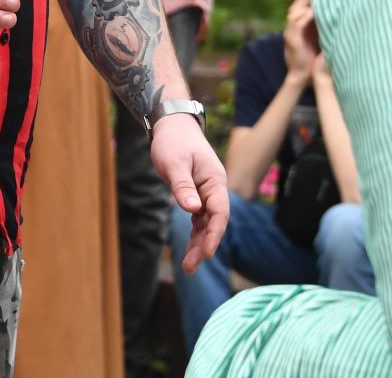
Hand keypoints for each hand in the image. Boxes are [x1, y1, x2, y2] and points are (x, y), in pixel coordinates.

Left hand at [152, 113, 228, 272]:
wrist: (171, 125)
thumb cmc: (173, 141)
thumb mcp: (175, 163)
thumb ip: (183, 186)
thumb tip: (192, 210)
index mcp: (215, 181)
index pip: (219, 213)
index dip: (214, 234)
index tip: (207, 252)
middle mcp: (213, 189)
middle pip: (213, 222)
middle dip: (203, 245)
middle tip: (190, 266)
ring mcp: (205, 193)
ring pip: (205, 223)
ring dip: (198, 243)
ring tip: (188, 266)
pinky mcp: (195, 194)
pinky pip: (197, 218)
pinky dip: (194, 233)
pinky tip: (190, 249)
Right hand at [283, 0, 317, 81]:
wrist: (303, 74)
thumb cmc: (313, 56)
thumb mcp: (318, 36)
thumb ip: (322, 24)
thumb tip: (336, 12)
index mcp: (298, 23)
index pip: (301, 4)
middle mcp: (292, 25)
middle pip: (297, 4)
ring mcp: (290, 31)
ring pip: (294, 11)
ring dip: (305, 4)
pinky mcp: (291, 39)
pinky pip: (296, 23)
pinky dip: (305, 16)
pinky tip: (314, 13)